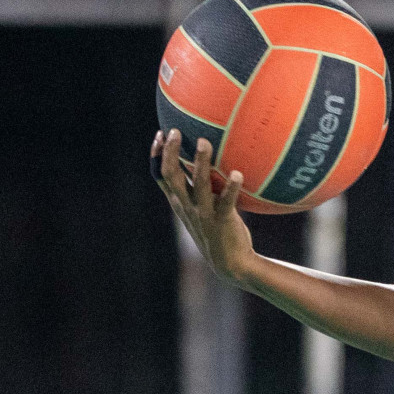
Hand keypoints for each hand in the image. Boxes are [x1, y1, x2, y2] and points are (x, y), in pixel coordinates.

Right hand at [151, 129, 255, 283]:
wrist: (229, 263)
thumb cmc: (216, 230)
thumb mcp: (201, 208)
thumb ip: (199, 188)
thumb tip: (205, 162)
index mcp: (179, 202)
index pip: (160, 176)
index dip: (156, 155)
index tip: (159, 134)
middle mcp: (187, 206)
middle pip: (172, 175)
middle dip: (170, 152)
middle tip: (175, 131)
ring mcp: (203, 213)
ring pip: (199, 184)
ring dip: (201, 162)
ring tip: (204, 142)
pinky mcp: (222, 220)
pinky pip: (226, 201)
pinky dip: (231, 187)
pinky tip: (237, 174)